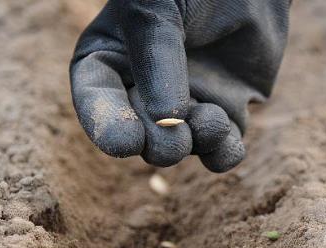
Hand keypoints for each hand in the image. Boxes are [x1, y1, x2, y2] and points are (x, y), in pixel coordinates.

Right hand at [70, 0, 289, 171]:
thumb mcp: (157, 7)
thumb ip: (156, 59)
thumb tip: (167, 123)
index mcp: (112, 59)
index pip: (96, 101)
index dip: (107, 127)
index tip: (127, 142)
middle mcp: (145, 90)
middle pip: (140, 135)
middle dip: (158, 143)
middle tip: (177, 136)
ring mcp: (187, 106)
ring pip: (180, 148)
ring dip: (194, 146)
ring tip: (212, 121)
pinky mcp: (225, 115)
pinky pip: (220, 152)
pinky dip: (223, 155)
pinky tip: (229, 141)